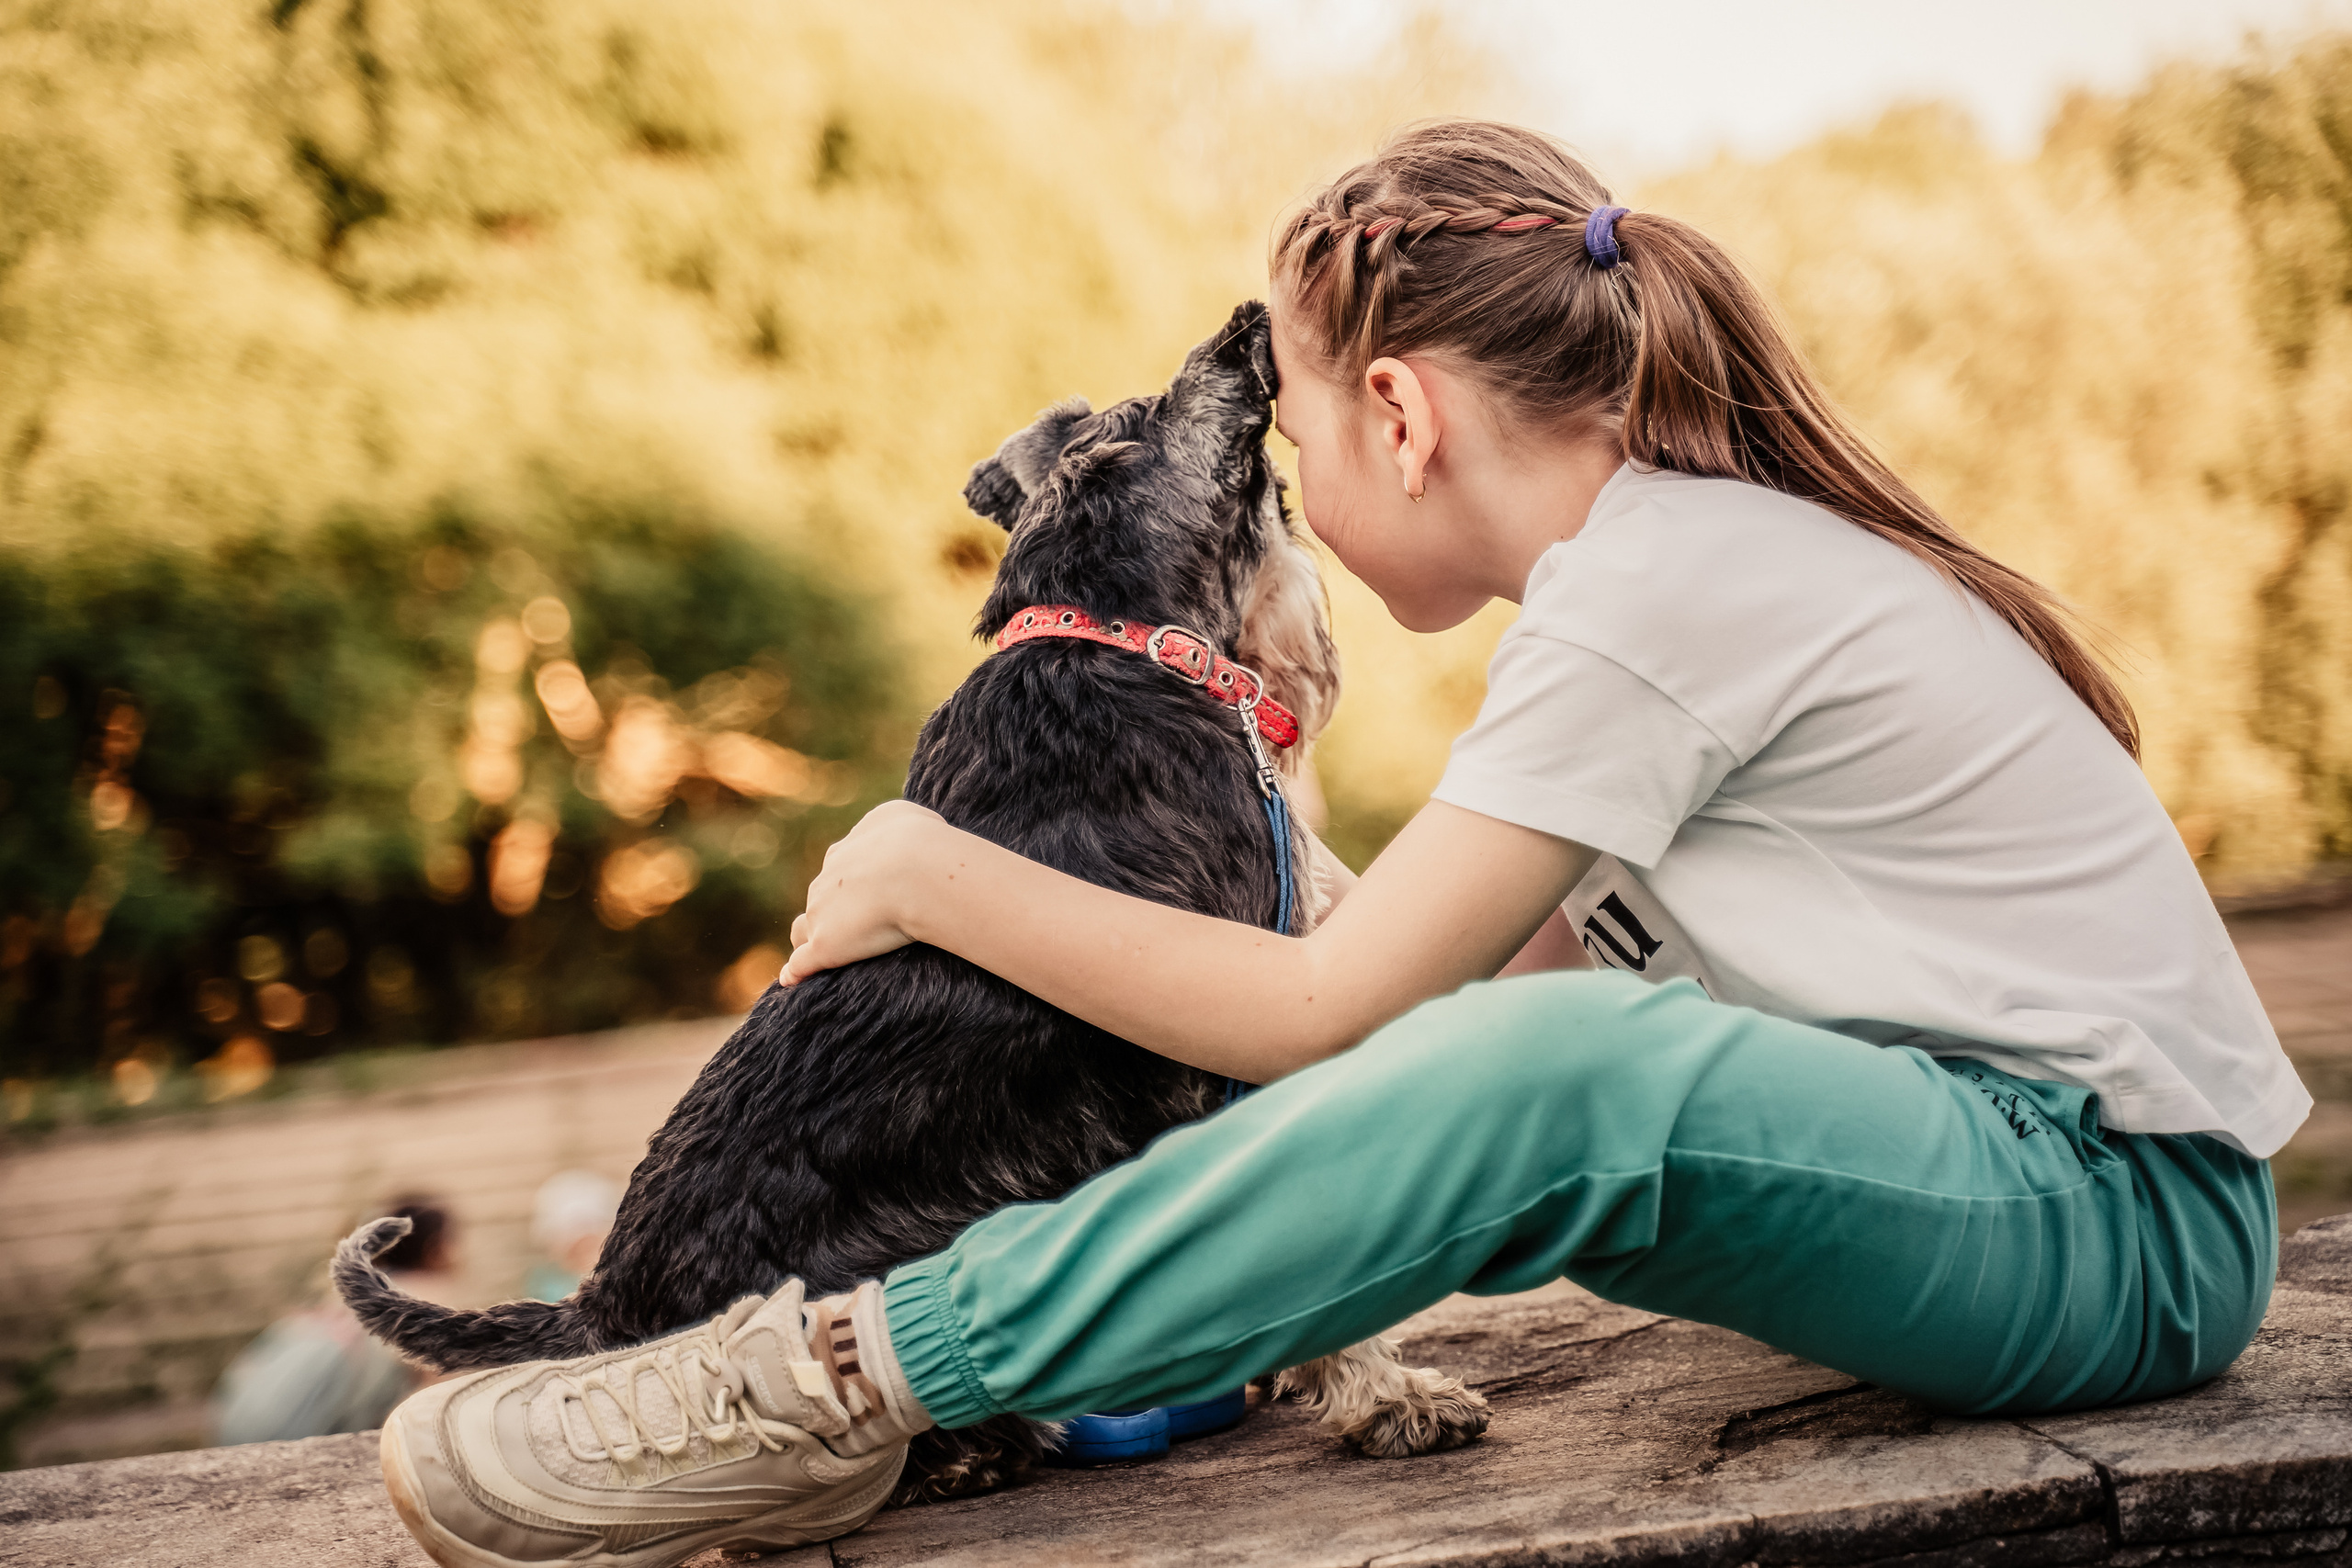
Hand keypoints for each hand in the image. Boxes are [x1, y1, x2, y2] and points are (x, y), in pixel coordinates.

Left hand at [780, 800, 948, 985]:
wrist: (917, 870)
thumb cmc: (921, 844)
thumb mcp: (903, 817)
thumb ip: (891, 825)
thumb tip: (897, 836)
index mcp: (845, 854)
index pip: (837, 872)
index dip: (850, 886)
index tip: (869, 896)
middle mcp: (826, 882)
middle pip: (819, 901)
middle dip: (833, 913)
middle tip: (863, 928)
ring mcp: (821, 915)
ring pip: (805, 930)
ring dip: (813, 941)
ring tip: (826, 957)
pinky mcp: (824, 947)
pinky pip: (800, 965)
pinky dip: (796, 972)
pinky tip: (793, 981)